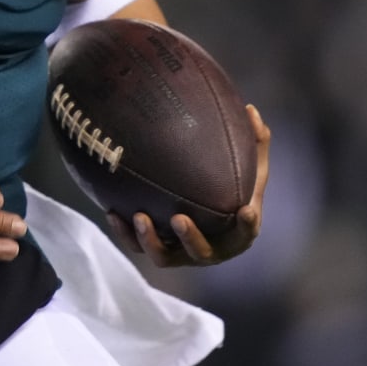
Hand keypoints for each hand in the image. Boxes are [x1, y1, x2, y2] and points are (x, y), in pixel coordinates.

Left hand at [109, 104, 270, 267]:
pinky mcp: (156, 248)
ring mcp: (181, 253)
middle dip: (190, 238)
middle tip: (179, 218)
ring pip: (164, 256)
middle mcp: (210, 249)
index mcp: (236, 232)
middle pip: (201, 252)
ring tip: (140, 217)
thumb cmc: (231, 186)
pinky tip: (112, 212)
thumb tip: (250, 108)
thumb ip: (254, 143)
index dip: (247, 225)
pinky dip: (124, 233)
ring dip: (151, 240)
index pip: (246, 232)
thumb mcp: (247, 167)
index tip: (245, 210)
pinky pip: (137, 247)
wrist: (205, 211)